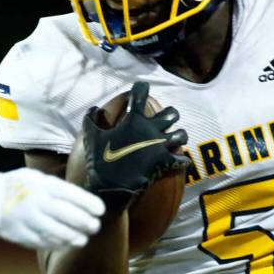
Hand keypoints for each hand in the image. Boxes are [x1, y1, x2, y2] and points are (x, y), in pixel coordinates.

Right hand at [0, 163, 104, 249]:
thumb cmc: (19, 186)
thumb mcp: (36, 178)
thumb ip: (58, 188)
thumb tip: (85, 201)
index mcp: (41, 185)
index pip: (71, 195)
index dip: (89, 204)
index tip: (100, 210)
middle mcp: (35, 201)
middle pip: (67, 215)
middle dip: (85, 222)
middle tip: (95, 226)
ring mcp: (27, 219)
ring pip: (57, 232)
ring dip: (74, 236)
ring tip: (83, 238)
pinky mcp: (20, 233)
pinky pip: (43, 241)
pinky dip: (58, 243)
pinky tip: (66, 243)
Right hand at [82, 82, 188, 208]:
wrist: (110, 188)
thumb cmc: (100, 161)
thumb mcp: (90, 137)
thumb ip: (91, 120)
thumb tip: (93, 108)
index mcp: (134, 121)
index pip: (140, 94)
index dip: (141, 87)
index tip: (140, 86)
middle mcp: (151, 130)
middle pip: (172, 113)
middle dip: (170, 114)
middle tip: (164, 120)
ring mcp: (160, 147)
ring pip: (182, 134)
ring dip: (178, 136)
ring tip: (173, 140)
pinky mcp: (164, 163)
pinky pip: (181, 160)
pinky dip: (180, 161)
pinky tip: (177, 162)